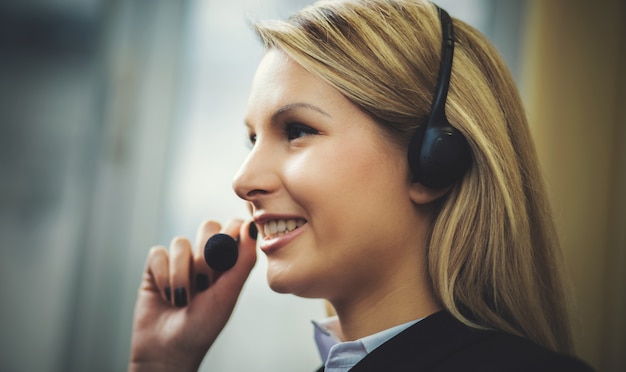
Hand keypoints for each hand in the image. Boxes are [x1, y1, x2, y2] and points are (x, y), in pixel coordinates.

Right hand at [128, 219, 256, 371]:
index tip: (227, 257)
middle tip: (205, 285)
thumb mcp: (229, 293)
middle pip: (208, 226)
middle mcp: (205, 256)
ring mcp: (180, 260)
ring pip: (180, 242)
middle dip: (206, 258)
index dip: (231, 233)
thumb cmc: (204, 326)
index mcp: (229, 261)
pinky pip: (158, 254)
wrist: (169, 350)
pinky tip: (166, 296)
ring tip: (184, 299)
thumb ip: (243, 259)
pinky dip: (163, 277)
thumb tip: (252, 225)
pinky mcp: (155, 267)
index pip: (234, 225)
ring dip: (182, 275)